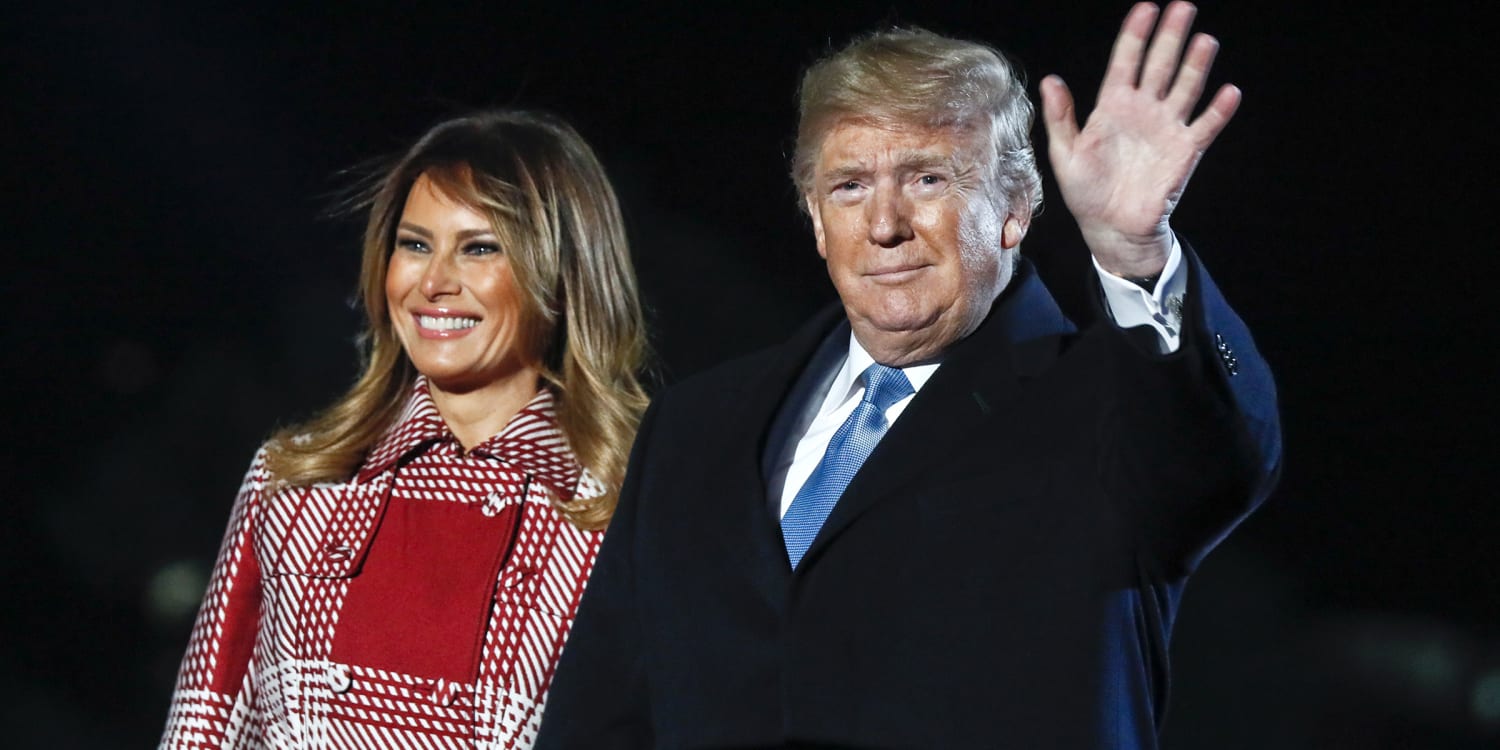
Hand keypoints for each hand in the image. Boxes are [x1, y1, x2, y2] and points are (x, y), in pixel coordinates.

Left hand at [1040, 1, 1239, 276]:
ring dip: (1196, 65)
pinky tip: (1228, 92)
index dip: (1135, 36)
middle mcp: (1143, 110)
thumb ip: (1060, 117)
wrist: (1111, 228)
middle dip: (1170, 36)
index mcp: (1113, 106)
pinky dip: (1218, 110)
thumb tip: (1050, 80)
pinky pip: (1205, 126)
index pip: (1126, 62)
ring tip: (1205, 41)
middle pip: (1160, 65)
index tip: (1146, 9)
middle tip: (1183, 7)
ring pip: (1186, 88)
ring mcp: (1167, 127)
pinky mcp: (1185, 150)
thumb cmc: (1086, 191)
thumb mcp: (1065, 154)